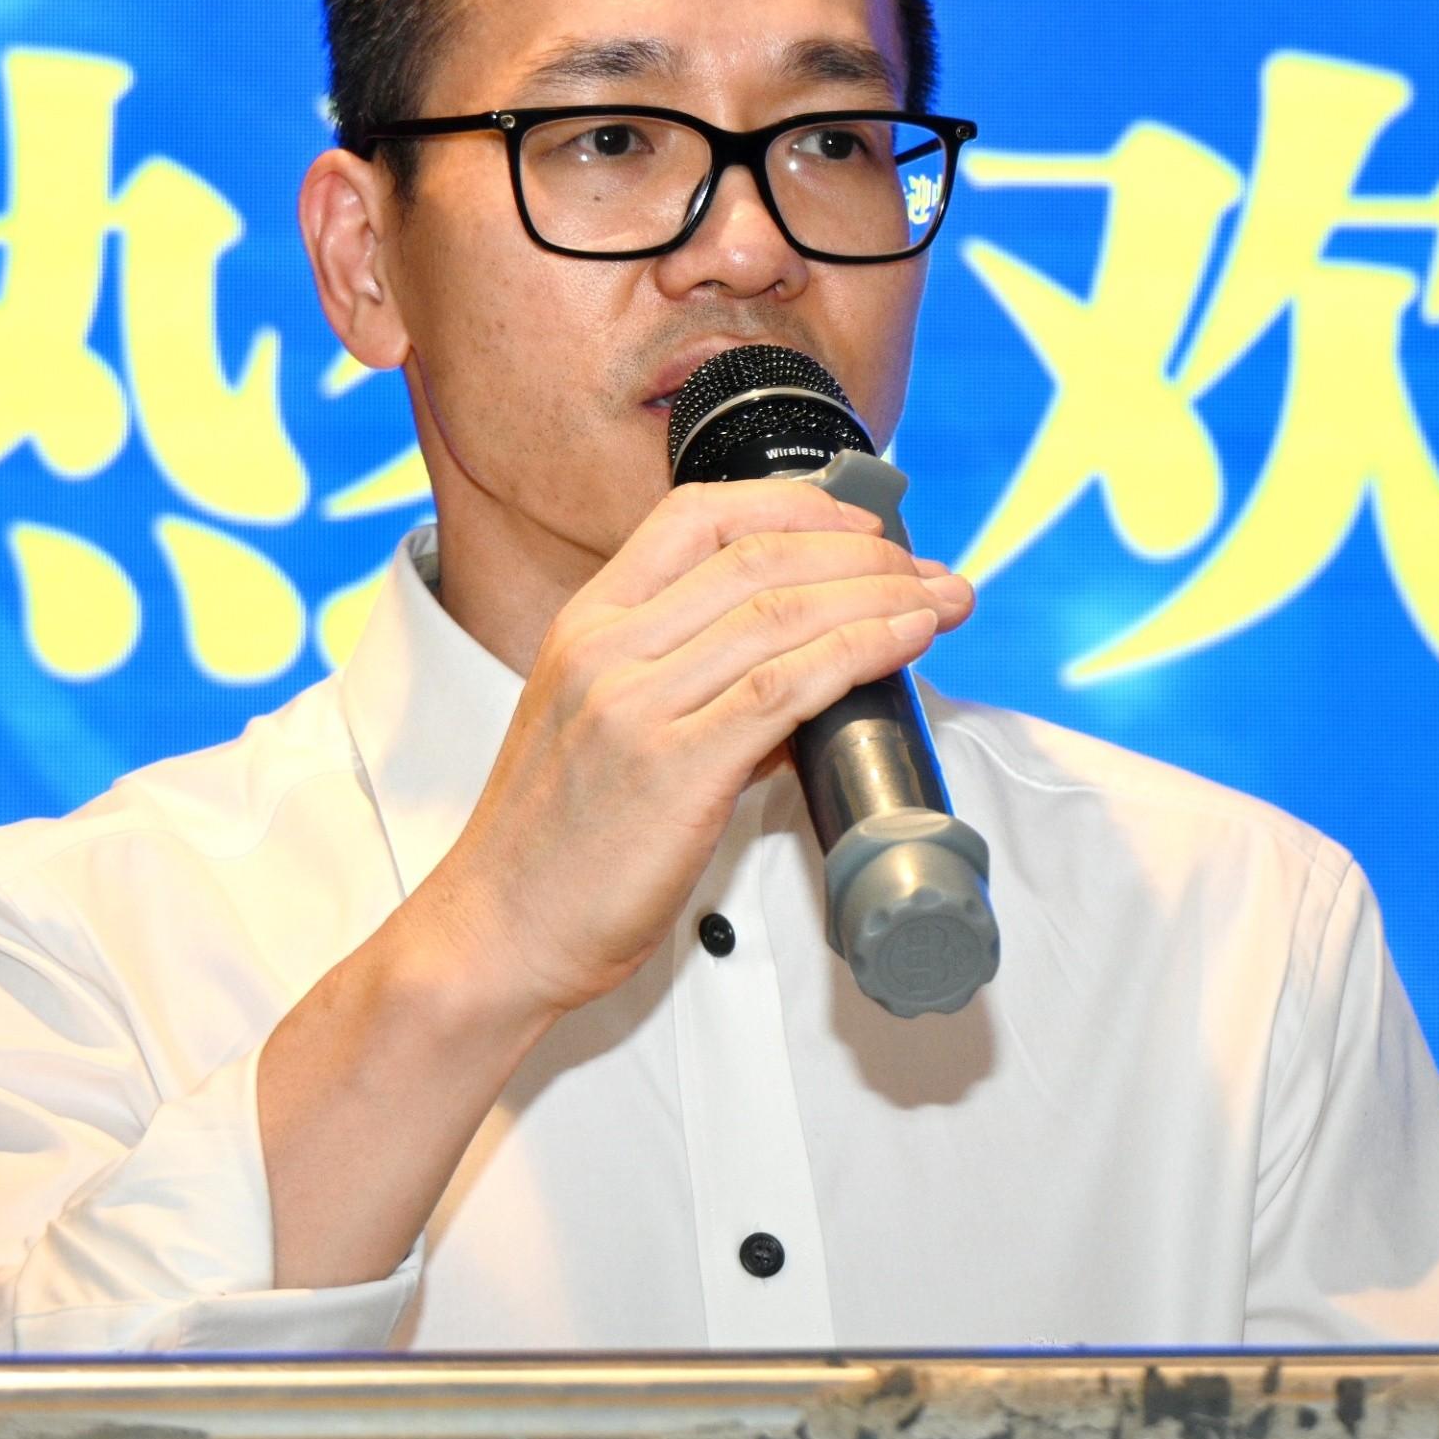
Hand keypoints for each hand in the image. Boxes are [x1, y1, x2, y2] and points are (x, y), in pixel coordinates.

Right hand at [403, 476, 976, 1022]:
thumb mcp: (604, 731)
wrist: (497, 932)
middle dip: (864, 555)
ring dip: (881, 596)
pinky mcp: (675, 768)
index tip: (861, 529)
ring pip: (783, 611)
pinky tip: (905, 641)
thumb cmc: (555, 846)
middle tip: (930, 573)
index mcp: (585, 624)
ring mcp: (636, 704)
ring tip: (941, 603)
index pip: (695, 516)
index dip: (794, 507)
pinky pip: (787, 686)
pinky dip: (860, 650)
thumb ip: (691, 689)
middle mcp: (607, 648)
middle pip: (758, 556)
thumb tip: (799, 677)